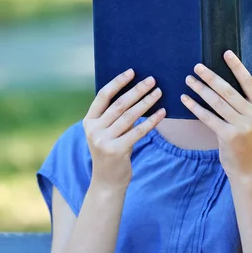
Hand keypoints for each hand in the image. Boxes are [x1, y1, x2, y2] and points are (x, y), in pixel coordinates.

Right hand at [83, 69, 165, 189]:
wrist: (107, 181)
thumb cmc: (111, 150)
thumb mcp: (106, 131)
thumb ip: (114, 115)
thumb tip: (136, 91)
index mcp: (89, 121)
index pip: (103, 96)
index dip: (118, 82)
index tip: (132, 71)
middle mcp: (94, 129)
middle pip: (119, 104)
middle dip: (137, 90)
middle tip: (152, 80)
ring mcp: (104, 140)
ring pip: (130, 116)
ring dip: (147, 102)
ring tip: (159, 92)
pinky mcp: (117, 150)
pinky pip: (138, 131)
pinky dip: (152, 120)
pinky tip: (162, 112)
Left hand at [181, 50, 251, 180]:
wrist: (246, 167)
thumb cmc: (244, 139)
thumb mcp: (249, 119)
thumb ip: (240, 103)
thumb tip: (218, 80)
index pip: (248, 81)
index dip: (237, 66)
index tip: (226, 53)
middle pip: (228, 90)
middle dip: (210, 77)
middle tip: (197, 67)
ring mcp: (242, 126)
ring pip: (216, 102)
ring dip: (200, 89)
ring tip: (188, 80)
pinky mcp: (229, 136)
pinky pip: (208, 117)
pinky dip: (195, 106)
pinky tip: (185, 99)